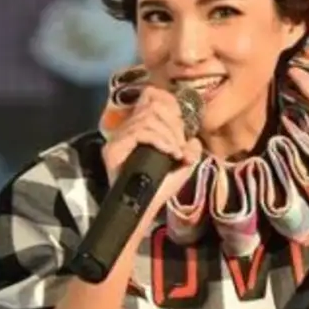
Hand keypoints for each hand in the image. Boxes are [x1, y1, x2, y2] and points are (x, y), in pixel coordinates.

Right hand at [102, 85, 202, 225]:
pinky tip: (170, 153)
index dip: (168, 102)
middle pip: (152, 105)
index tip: (182, 121)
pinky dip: (161, 140)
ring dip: (170, 135)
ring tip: (176, 152)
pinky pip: (141, 132)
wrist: (143, 211)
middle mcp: (125, 130)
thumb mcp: (181, 167)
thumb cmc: (159, 190)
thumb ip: (189, 151)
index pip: (149, 96)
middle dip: (174, 123)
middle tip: (181, 145)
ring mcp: (117, 139)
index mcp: (139, 128)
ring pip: (148, 119)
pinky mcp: (114, 149)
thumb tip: (194, 139)